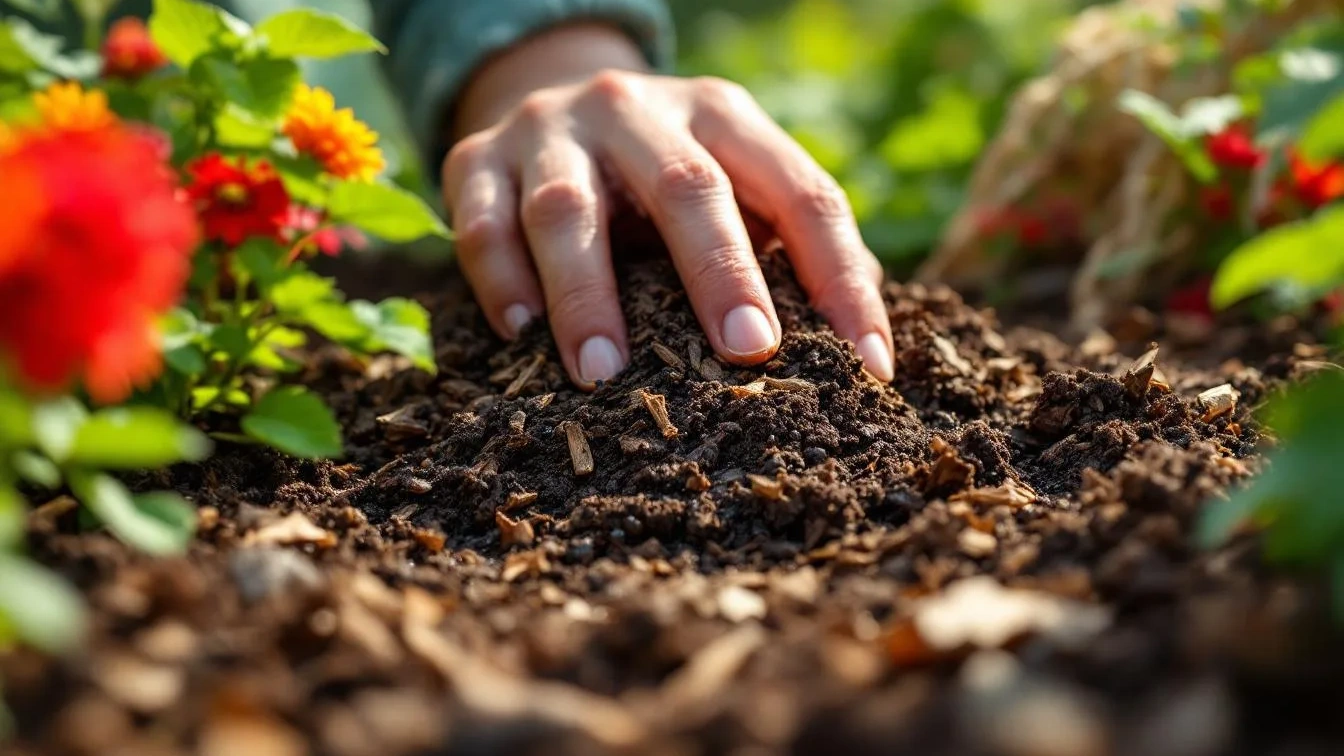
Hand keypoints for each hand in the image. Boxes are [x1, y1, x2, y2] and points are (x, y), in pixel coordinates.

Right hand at [446, 23, 893, 387]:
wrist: (544, 97)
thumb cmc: (662, 174)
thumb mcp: (730, 179)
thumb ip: (785, 242)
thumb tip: (861, 347)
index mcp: (723, 115)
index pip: (802, 192)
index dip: (841, 277)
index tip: (865, 366)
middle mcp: (638, 110)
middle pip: (687, 187)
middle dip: (721, 272)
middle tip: (748, 354)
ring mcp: (551, 132)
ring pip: (568, 210)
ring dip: (586, 295)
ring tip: (603, 374)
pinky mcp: (476, 160)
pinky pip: (483, 224)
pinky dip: (502, 279)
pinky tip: (520, 334)